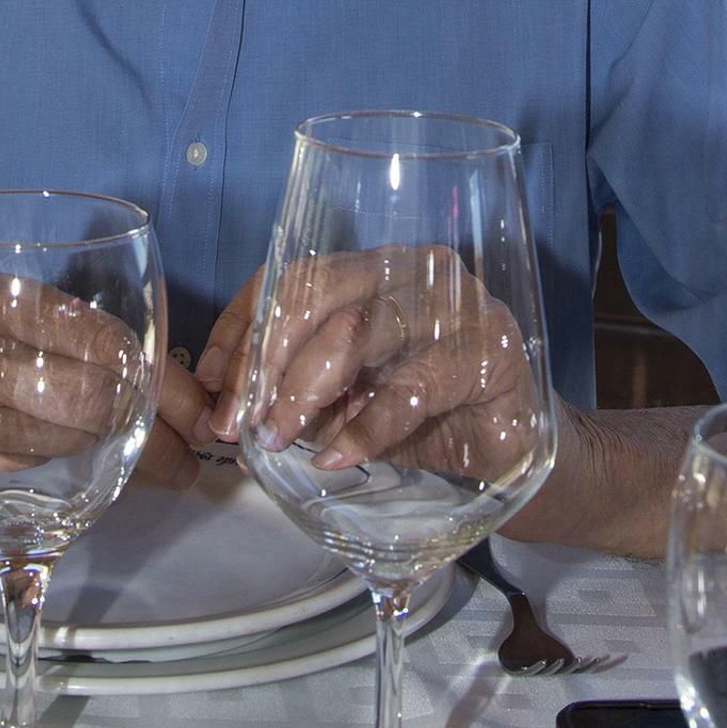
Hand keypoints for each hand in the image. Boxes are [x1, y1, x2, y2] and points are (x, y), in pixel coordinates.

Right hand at [0, 272, 204, 490]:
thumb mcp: (1, 325)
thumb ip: (67, 337)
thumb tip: (169, 384)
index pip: (106, 341)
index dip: (165, 383)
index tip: (197, 410)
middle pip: (97, 398)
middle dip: (158, 430)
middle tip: (190, 452)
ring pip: (75, 444)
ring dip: (130, 460)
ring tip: (163, 466)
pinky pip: (42, 491)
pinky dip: (86, 486)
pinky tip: (104, 482)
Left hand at [197, 251, 551, 494]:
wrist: (518, 449)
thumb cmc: (428, 416)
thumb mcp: (348, 403)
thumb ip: (298, 399)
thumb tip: (228, 420)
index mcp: (372, 268)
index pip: (290, 279)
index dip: (239, 330)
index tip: (207, 389)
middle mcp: (412, 269)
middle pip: (315, 293)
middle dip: (264, 361)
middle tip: (241, 423)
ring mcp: (453, 304)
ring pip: (356, 329)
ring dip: (303, 391)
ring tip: (279, 439)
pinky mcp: (487, 352)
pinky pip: (408, 388)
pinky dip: (362, 429)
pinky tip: (334, 459)